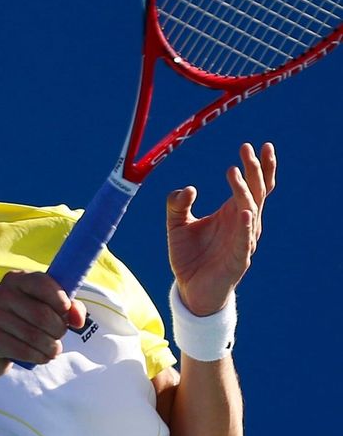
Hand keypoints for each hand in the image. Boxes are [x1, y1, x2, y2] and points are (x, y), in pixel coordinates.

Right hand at [0, 271, 85, 379]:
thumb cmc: (19, 326)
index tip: (66, 313)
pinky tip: (39, 357)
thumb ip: (67, 308)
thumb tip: (79, 319)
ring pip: (35, 336)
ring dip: (51, 348)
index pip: (43, 283)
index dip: (61, 301)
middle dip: (58, 330)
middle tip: (57, 338)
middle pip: (42, 314)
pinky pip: (24, 350)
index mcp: (14, 280)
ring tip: (51, 350)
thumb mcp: (43, 311)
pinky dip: (39, 357)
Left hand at [166, 142, 276, 314]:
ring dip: (243, 191)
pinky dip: (247, 226)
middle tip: (245, 149)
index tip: (254, 145)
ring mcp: (243, 242)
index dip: (258, 166)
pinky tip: (245, 211)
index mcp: (232, 213)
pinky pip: (245, 241)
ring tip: (233, 172)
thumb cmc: (189, 257)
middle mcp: (243, 224)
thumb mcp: (177, 226)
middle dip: (253, 170)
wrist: (189, 289)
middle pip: (256, 192)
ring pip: (251, 211)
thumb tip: (188, 190)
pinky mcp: (238, 260)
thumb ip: (177, 205)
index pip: (253, 185)